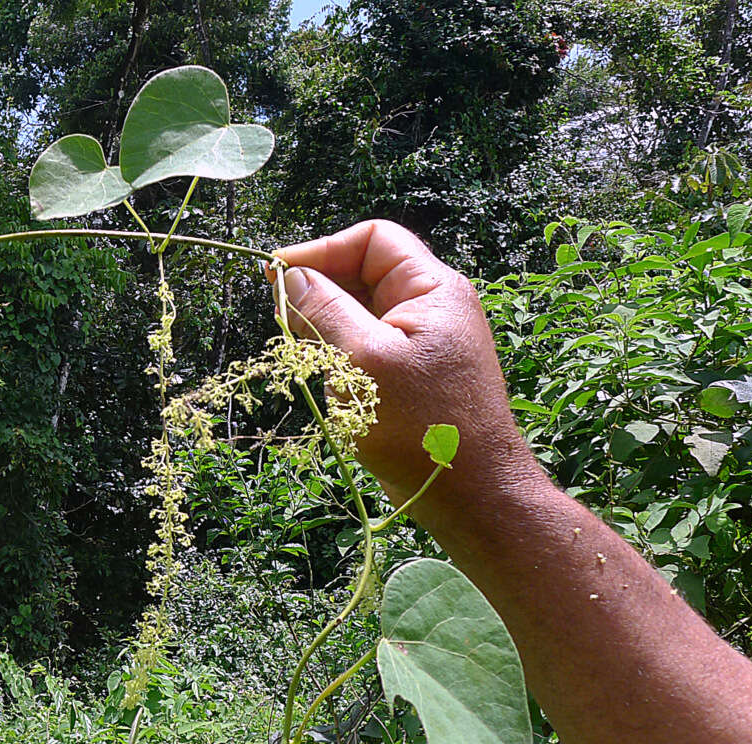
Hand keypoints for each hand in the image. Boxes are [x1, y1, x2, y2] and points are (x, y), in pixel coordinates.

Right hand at [274, 220, 544, 523]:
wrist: (473, 495)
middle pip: (362, 275)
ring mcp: (423, 342)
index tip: (278, 276)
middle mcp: (432, 308)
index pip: (372, 240)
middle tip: (283, 323)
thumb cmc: (422, 426)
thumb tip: (289, 275)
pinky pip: (367, 348)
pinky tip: (327, 383)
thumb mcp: (362, 360)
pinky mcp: (413, 375)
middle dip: (318, 294)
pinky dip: (340, 357)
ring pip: (359, 314)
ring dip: (325, 330)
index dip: (322, 250)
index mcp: (432, 289)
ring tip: (306, 358)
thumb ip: (324, 310)